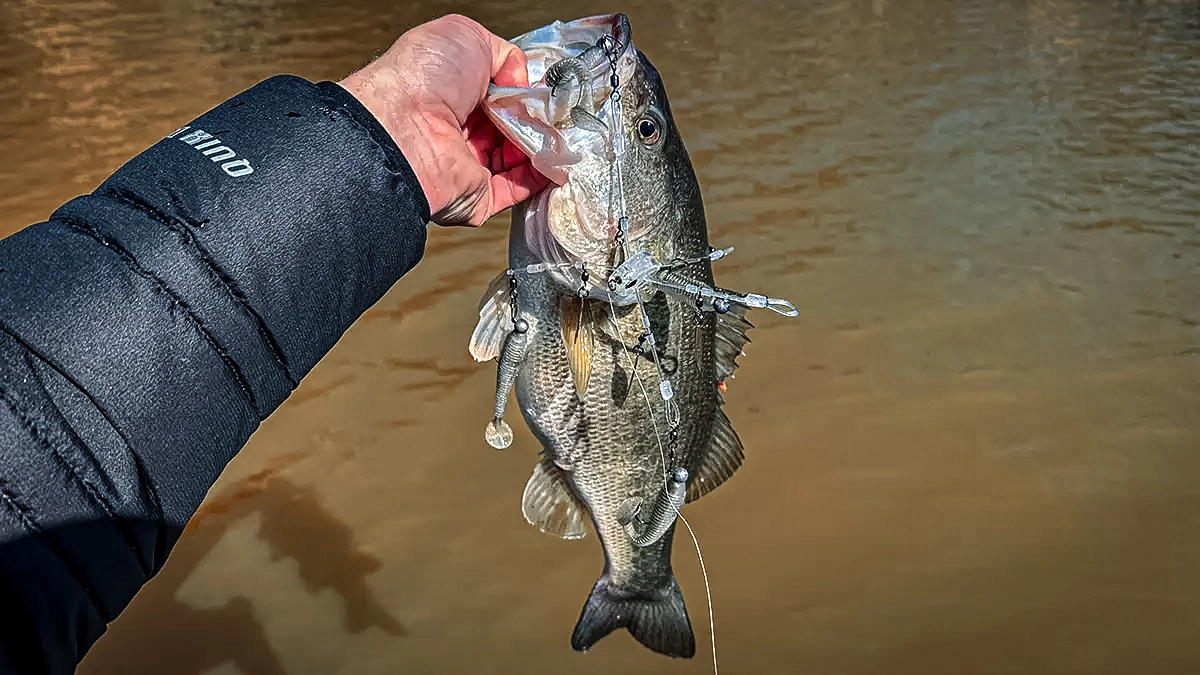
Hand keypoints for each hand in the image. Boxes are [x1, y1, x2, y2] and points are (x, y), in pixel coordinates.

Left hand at [338, 15, 549, 226]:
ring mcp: (468, 164)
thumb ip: (503, 53)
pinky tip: (556, 160)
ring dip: (542, 146)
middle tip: (553, 113)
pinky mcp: (477, 196)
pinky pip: (516, 189)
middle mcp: (459, 129)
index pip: (500, 95)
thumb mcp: (465, 35)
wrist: (400, 127)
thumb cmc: (421, 76)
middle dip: (537, 120)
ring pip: (519, 158)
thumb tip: (521, 80)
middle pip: (513, 126)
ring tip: (557, 134)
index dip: (525, 93)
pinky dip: (540, 176)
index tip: (545, 92)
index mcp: (453, 92)